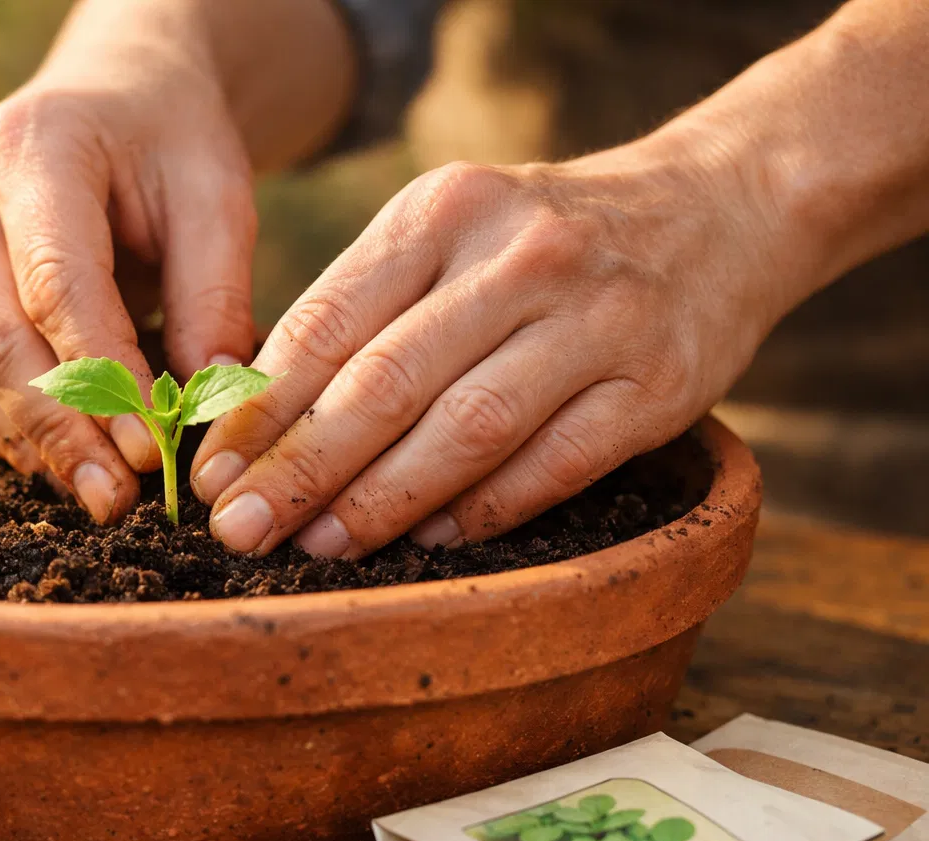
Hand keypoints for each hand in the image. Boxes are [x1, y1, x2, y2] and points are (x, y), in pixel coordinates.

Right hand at [0, 1, 258, 522]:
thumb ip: (215, 294)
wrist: (106, 102)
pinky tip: (64, 461)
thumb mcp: (217, 195)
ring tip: (99, 492)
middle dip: (57, 428)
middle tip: (115, 497)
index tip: (147, 451)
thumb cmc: (167, 145)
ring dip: (31, 441)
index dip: (100, 379)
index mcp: (30, 147)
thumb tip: (204, 405)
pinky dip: (10, 427)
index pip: (55, 285)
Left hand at [191, 147, 788, 557]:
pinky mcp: (658, 384)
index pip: (328, 321)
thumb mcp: (450, 233)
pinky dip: (484, 509)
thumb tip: (258, 421)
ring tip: (320, 544)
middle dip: (301, 467)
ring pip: (468, 427)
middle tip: (241, 530)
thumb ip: (364, 309)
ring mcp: (596, 320)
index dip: (260, 409)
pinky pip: (554, 464)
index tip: (210, 474)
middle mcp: (519, 256)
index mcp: (444, 212)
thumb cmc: (544, 240)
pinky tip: (428, 539)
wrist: (718, 208)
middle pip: (386, 381)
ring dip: (382, 500)